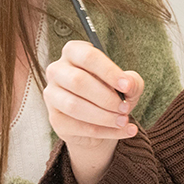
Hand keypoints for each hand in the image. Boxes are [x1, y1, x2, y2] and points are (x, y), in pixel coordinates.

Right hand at [42, 40, 144, 183]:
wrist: (101, 121)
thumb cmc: (112, 93)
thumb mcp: (127, 85)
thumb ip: (132, 81)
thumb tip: (129, 84)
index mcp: (73, 52)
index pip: (88, 57)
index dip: (108, 71)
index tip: (126, 86)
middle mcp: (57, 70)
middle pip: (77, 81)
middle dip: (106, 97)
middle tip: (126, 108)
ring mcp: (52, 95)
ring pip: (74, 106)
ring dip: (104, 116)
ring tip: (124, 121)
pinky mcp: (55, 119)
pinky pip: (78, 126)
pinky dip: (104, 131)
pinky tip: (122, 131)